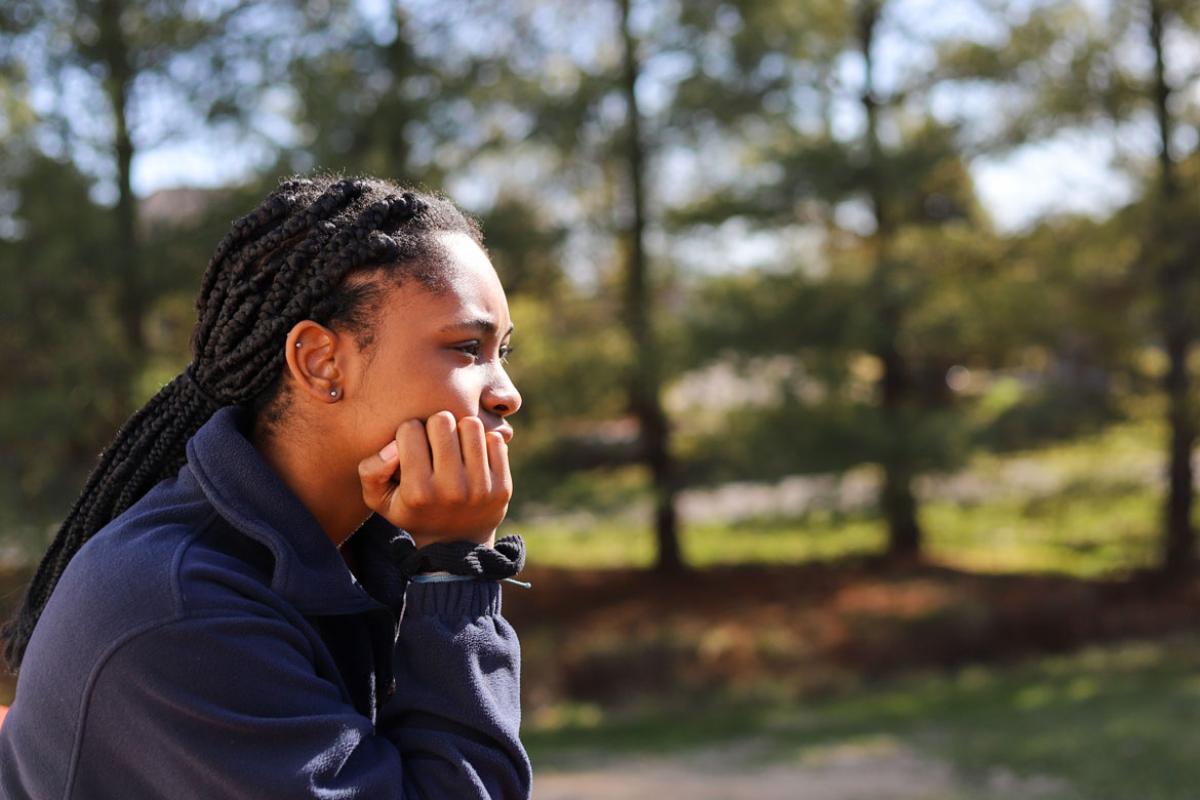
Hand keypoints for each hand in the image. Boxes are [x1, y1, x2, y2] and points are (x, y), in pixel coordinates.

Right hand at [357, 411, 511, 547]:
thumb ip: (371, 470)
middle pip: (442, 421)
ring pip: (471, 425)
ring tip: (455, 446)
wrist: (456, 545)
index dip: (409, 433)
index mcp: (417, 492)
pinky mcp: (503, 486)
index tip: (413, 447)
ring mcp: (480, 488)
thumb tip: (393, 447)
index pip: (411, 429)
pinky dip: (484, 443)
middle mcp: (450, 490)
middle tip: (435, 442)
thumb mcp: (380, 499)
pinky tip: (474, 456)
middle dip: (435, 426)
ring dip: (461, 430)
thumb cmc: (413, 511)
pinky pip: (496, 440)